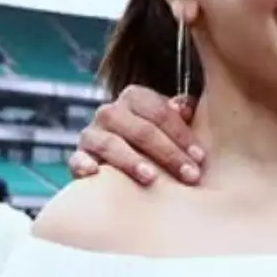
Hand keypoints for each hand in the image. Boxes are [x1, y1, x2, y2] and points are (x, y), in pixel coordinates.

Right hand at [68, 87, 204, 185]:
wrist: (125, 164)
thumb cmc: (158, 141)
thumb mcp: (172, 126)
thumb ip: (181, 114)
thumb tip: (186, 108)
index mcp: (134, 98)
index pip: (158, 111)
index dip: (181, 134)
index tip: (201, 158)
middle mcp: (110, 113)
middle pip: (139, 129)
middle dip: (168, 153)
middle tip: (190, 175)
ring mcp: (91, 135)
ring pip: (109, 143)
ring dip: (131, 160)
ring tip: (152, 178)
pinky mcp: (79, 157)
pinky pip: (76, 159)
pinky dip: (83, 164)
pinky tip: (94, 173)